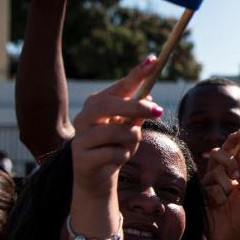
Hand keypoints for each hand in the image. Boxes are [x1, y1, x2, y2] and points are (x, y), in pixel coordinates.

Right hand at [70, 57, 160, 197]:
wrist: (96, 179)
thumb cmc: (115, 148)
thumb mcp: (131, 129)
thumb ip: (138, 114)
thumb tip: (149, 99)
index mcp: (98, 105)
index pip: (119, 86)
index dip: (136, 73)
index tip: (154, 60)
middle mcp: (85, 117)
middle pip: (110, 104)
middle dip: (136, 107)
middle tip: (159, 111)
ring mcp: (80, 137)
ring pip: (115, 131)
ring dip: (131, 139)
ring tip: (129, 147)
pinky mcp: (82, 158)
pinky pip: (114, 153)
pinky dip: (123, 157)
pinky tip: (115, 161)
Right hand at [203, 130, 239, 239]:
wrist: (231, 236)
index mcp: (232, 172)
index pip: (230, 152)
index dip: (233, 141)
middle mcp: (218, 175)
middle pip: (219, 154)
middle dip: (229, 162)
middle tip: (237, 177)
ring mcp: (208, 183)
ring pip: (216, 172)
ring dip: (227, 187)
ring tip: (228, 201)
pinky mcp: (200, 193)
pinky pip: (211, 187)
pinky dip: (219, 198)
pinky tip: (219, 207)